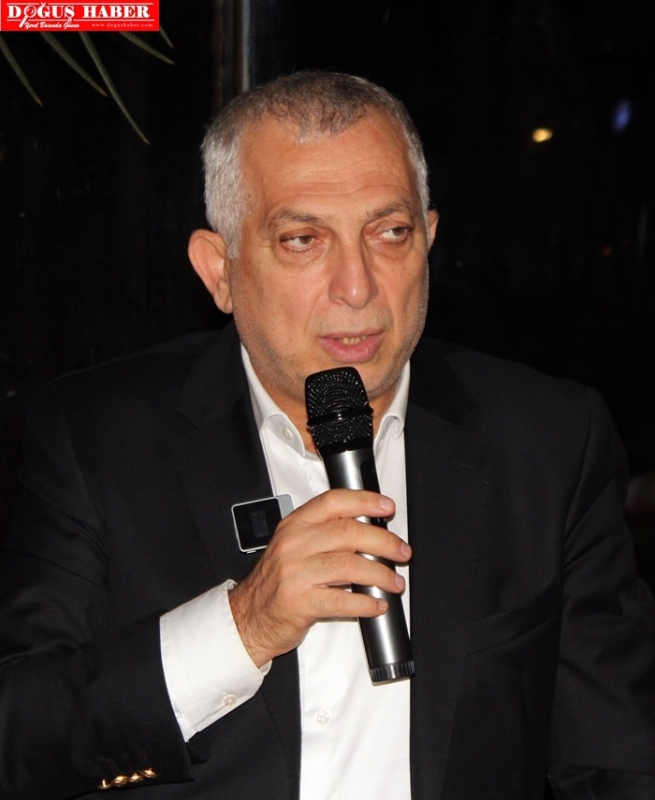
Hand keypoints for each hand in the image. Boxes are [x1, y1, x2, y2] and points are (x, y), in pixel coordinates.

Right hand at [228, 489, 410, 666]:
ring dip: (381, 574)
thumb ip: (324, 533)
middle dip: (384, 541)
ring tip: (394, 582)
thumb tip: (370, 528)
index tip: (387, 508)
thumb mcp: (293, 546)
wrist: (249, 616)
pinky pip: (342, 601)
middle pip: (348, 532)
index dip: (365, 501)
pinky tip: (376, 604)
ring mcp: (295, 573)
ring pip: (350, 565)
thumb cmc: (277, 581)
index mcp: (295, 525)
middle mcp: (294, 544)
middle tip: (401, 552)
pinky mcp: (300, 602)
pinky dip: (366, 603)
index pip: (333, 502)